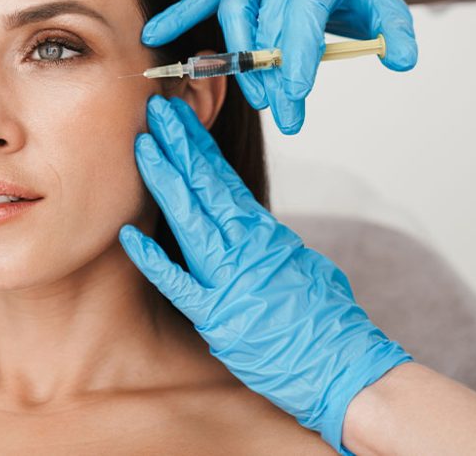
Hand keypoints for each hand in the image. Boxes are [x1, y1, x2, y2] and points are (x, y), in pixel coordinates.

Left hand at [119, 95, 411, 453]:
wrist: (347, 367)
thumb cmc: (329, 322)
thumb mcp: (303, 266)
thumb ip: (272, 244)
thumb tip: (255, 228)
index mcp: (264, 233)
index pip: (223, 179)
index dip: (198, 145)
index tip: (181, 117)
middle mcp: (245, 246)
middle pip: (204, 185)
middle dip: (177, 144)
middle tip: (155, 108)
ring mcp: (229, 278)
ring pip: (190, 217)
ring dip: (164, 179)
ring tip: (143, 144)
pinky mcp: (216, 316)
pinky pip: (177, 283)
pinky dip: (152, 258)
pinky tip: (128, 234)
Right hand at [141, 0, 417, 133]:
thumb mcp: (386, 4)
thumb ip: (398, 32)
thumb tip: (403, 61)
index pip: (304, 11)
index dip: (297, 52)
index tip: (295, 92)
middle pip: (268, 19)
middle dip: (273, 70)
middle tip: (284, 111)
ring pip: (235, 10)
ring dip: (241, 58)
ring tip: (259, 97)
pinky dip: (179, 14)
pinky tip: (155, 33)